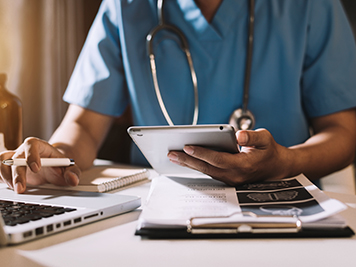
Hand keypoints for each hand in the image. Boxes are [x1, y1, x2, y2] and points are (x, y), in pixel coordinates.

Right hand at [0, 137, 80, 193]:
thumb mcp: (70, 168)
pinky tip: (9, 186)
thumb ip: (73, 172)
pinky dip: (1, 178)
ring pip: (2, 162)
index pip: (31, 145)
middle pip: (15, 158)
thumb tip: (73, 180)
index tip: (36, 169)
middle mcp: (24, 151)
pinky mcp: (9, 169)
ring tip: (16, 188)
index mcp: (39, 146)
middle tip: (21, 188)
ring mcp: (14, 160)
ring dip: (6, 176)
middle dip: (17, 174)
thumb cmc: (60, 165)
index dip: (31, 155)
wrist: (53, 167)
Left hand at [167, 129, 289, 185]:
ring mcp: (230, 179)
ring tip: (174, 156)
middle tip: (172, 153)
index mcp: (244, 165)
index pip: (218, 159)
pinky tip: (186, 159)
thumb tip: (239, 135)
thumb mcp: (265, 139)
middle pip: (207, 167)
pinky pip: (209, 172)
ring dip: (189, 164)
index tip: (188, 146)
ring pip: (206, 171)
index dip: (202, 153)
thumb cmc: (269, 151)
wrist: (276, 167)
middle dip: (188, 160)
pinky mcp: (226, 178)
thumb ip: (252, 137)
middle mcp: (235, 175)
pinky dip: (197, 165)